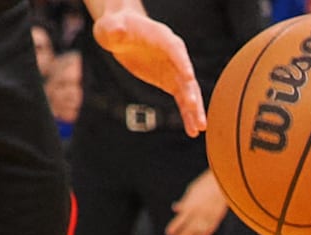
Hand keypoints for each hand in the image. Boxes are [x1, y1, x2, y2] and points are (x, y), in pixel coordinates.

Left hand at [93, 9, 206, 135]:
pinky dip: (187, 115)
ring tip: (200, 128)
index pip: (176, 50)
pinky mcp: (170, 82)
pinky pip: (182, 100)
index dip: (182, 63)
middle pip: (187, 75)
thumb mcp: (111, 27)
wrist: (122, 34)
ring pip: (188, 92)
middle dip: (192, 92)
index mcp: (163, 38)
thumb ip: (114, 30)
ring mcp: (175, 70)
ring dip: (195, 110)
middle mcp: (175, 55)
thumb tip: (116, 31)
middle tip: (195, 107)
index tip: (189, 77)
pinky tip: (192, 131)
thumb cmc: (116, 28)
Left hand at [165, 171, 228, 234]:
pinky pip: (210, 229)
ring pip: (199, 231)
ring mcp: (209, 216)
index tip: (169, 233)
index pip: (180, 220)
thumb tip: (176, 207)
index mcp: (191, 205)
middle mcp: (199, 213)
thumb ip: (184, 201)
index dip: (174, 228)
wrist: (223, 182)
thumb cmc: (206, 183)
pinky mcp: (217, 217)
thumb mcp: (191, 190)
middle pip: (189, 228)